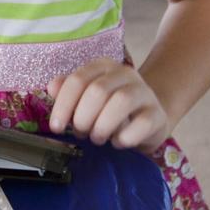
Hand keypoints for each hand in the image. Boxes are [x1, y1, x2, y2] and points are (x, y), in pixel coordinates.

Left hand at [47, 59, 170, 154]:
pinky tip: (118, 142)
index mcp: (102, 66)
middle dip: (83, 117)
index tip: (56, 127)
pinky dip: (125, 137)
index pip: (77, 80)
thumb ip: (68, 92)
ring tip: (97, 138)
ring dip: (102, 126)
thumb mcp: (86, 99)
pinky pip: (142, 123)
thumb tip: (52, 88)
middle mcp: (124, 74)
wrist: (146, 118)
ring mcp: (144, 92)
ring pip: (121, 102)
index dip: (63, 105)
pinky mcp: (157, 114)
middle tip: (80, 133)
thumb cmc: (109, 109)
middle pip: (98, 91)